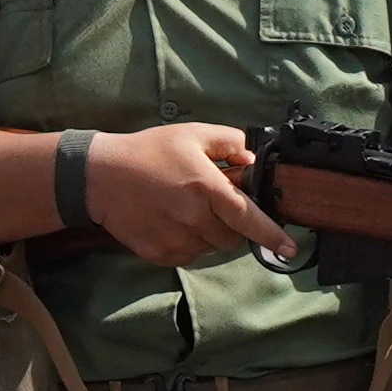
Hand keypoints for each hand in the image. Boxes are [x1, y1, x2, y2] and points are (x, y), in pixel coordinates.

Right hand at [87, 123, 294, 268]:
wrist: (101, 176)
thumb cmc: (149, 151)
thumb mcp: (192, 134)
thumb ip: (229, 142)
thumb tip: (252, 159)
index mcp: (207, 188)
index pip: (249, 218)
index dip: (272, 235)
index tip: (290, 248)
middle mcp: (194, 219)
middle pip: (232, 238)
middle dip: (231, 225)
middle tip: (211, 204)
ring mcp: (176, 240)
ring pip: (210, 248)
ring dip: (209, 233)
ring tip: (186, 210)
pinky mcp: (160, 254)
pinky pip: (188, 256)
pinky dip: (188, 242)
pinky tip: (171, 221)